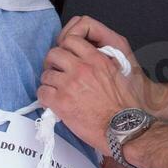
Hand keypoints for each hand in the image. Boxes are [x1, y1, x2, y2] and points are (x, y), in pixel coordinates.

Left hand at [39, 25, 146, 152]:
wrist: (124, 127)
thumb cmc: (125, 105)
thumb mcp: (119, 74)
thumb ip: (102, 63)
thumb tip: (88, 61)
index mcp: (97, 60)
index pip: (71, 40)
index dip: (65, 49)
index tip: (66, 58)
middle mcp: (82, 68)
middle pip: (54, 54)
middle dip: (53, 63)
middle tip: (56, 73)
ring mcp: (70, 84)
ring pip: (46, 74)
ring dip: (49, 83)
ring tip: (55, 91)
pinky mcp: (61, 102)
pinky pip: (42, 93)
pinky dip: (44, 98)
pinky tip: (52, 103)